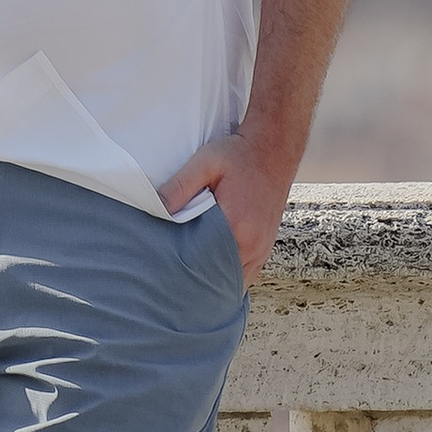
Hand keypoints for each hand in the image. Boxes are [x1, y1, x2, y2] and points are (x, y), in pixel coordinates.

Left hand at [156, 129, 287, 280]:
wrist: (275, 148)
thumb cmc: (240, 154)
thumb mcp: (205, 162)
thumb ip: (180, 186)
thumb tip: (157, 209)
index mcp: (237, 227)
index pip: (206, 267)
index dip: (186, 274)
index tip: (166, 275)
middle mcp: (253, 244)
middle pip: (221, 279)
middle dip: (198, 284)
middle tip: (172, 283)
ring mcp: (263, 248)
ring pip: (235, 280)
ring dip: (215, 281)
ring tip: (189, 281)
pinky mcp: (266, 245)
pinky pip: (247, 273)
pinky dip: (229, 276)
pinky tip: (212, 273)